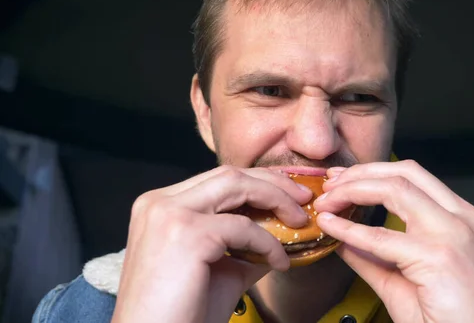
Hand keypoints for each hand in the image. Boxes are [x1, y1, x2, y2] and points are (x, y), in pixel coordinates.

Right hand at [111, 166, 310, 322]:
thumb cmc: (182, 313)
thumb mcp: (219, 269)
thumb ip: (245, 246)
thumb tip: (282, 234)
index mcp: (161, 206)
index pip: (217, 180)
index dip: (257, 182)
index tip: (288, 193)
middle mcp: (160, 202)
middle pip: (228, 175)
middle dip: (273, 183)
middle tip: (303, 199)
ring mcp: (170, 214)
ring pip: (236, 185)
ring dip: (276, 199)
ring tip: (300, 219)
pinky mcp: (186, 233)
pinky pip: (244, 227)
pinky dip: (269, 242)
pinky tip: (280, 262)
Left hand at [314, 161, 473, 322]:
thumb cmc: (451, 319)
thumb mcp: (403, 280)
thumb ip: (372, 256)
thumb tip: (341, 237)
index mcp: (460, 218)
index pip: (413, 176)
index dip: (372, 172)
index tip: (342, 180)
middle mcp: (461, 218)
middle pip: (404, 173)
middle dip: (360, 173)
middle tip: (329, 185)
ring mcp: (452, 234)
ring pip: (394, 189)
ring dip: (352, 191)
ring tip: (326, 202)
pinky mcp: (439, 257)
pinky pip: (381, 237)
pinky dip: (349, 228)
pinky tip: (329, 225)